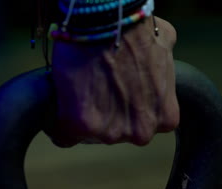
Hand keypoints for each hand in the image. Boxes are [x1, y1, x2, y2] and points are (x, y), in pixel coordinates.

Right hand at [46, 16, 178, 146]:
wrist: (107, 21)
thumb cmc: (135, 27)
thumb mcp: (164, 46)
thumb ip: (163, 67)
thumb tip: (158, 55)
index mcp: (165, 117)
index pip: (138, 126)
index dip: (122, 108)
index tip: (112, 95)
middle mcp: (141, 132)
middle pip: (114, 132)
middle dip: (104, 113)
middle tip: (93, 87)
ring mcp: (111, 133)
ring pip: (89, 134)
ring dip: (81, 115)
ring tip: (78, 87)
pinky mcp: (80, 127)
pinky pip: (62, 135)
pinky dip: (56, 122)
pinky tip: (57, 104)